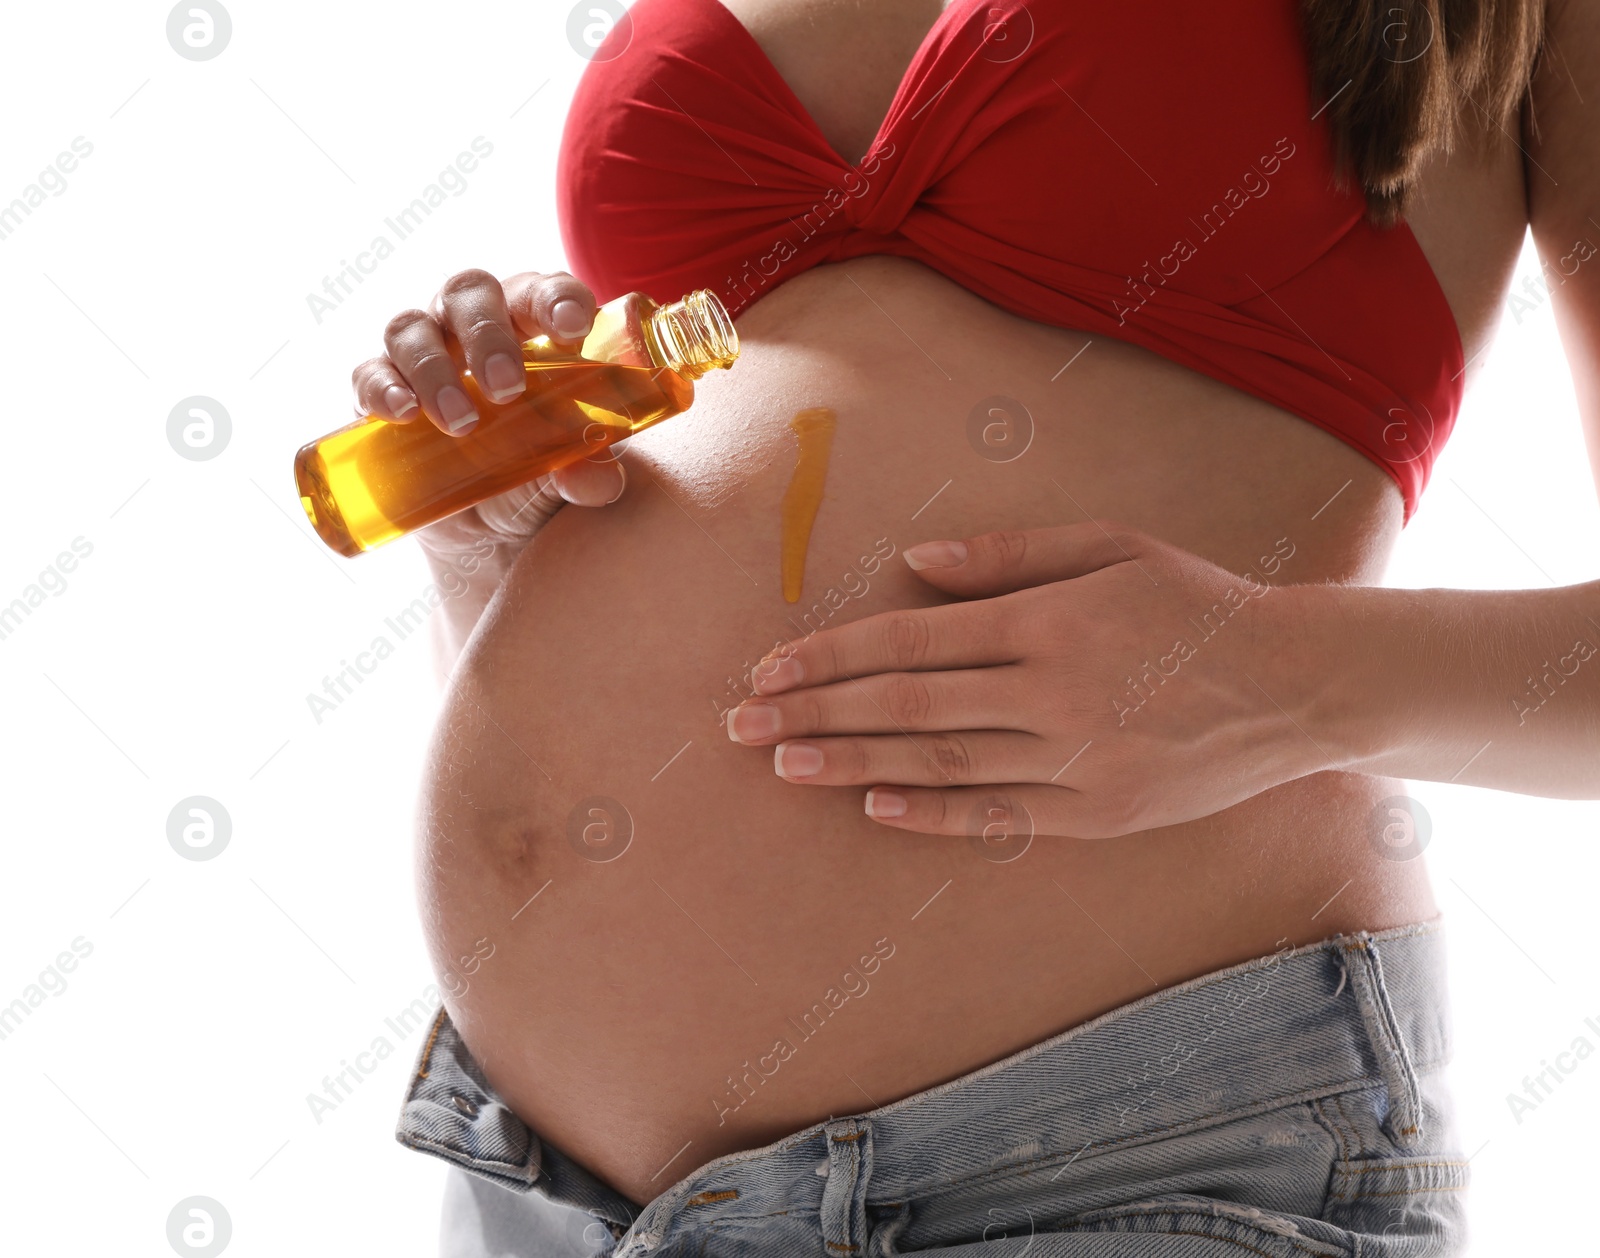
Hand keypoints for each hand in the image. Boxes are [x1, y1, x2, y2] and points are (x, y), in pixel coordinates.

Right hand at [349, 268, 627, 560]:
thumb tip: (592, 477)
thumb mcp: (571, 479)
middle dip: (486, 335)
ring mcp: (424, 357)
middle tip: (507, 387)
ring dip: (433, 369)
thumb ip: (590, 473)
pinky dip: (381, 387)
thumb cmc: (539, 475)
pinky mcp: (383, 395)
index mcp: (531, 328)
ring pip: (412, 329)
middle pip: (469, 294)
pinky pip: (370, 374)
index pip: (543, 292)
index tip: (573, 327)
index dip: (557, 298)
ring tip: (460, 421)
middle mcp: (474, 329)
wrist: (491, 532)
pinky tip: (402, 412)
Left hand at [725, 523, 1326, 837]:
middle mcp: (1055, 693)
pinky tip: (873, 805)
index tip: (771, 667)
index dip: (834, 655)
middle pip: (908, 705)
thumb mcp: (1111, 548)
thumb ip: (1008, 557)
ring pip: (942, 763)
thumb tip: (913, 568)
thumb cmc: (1195, 602)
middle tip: (742, 723)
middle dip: (816, 711)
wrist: (1296, 684)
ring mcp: (1078, 761)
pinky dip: (932, 812)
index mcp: (1050, 619)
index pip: (912, 640)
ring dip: (853, 763)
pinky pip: (998, 814)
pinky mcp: (1100, 813)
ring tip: (784, 762)